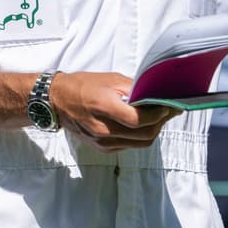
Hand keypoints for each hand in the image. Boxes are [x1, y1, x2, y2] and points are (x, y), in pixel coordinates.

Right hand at [49, 71, 177, 151]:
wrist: (58, 100)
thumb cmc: (84, 86)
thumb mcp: (112, 79)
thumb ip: (135, 88)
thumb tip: (158, 94)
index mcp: (103, 106)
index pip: (139, 119)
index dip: (158, 115)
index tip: (169, 106)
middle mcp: (102, 128)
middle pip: (143, 135)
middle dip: (161, 124)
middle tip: (169, 112)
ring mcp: (101, 141)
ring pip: (139, 143)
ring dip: (153, 131)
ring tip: (159, 117)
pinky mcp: (102, 147)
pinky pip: (129, 146)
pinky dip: (140, 137)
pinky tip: (143, 124)